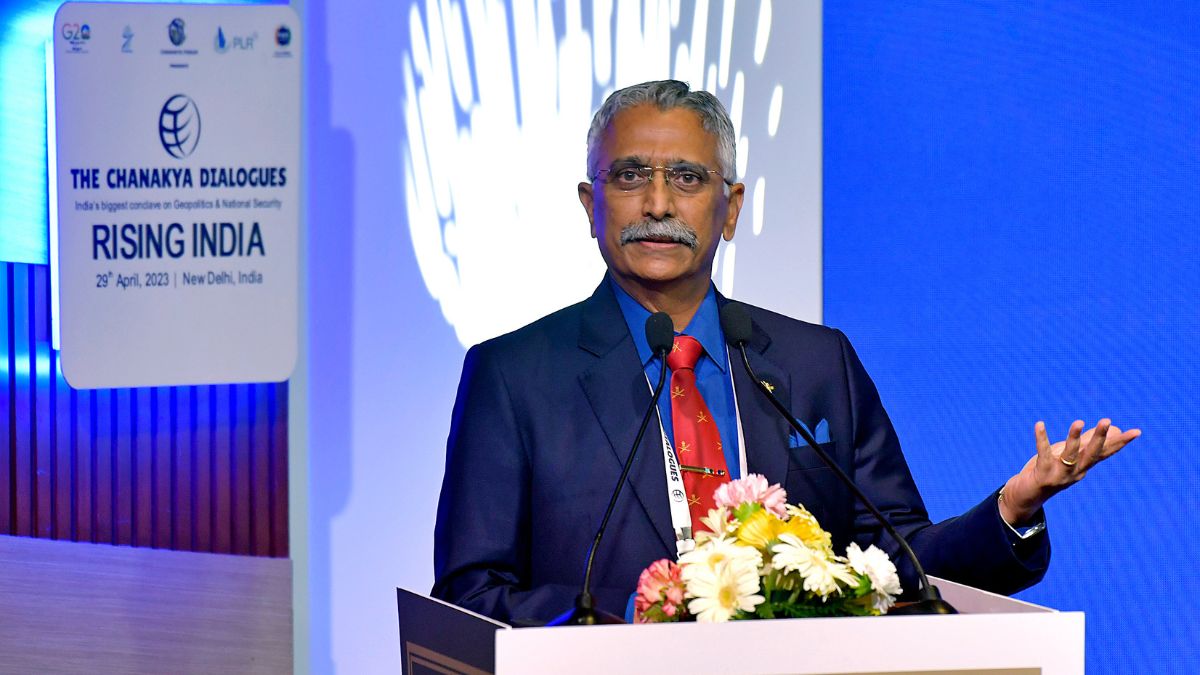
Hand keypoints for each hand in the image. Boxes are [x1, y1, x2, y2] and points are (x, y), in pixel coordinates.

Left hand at [999, 419, 1140, 525]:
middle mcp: (1076, 472)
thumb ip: (1089, 443)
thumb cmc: (1051, 471)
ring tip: (1078, 422)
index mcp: (1085, 466)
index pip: (1106, 453)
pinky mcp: (1043, 473)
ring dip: (1075, 438)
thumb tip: (1111, 428)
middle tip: (1107, 421)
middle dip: (1100, 437)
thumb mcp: (1072, 456)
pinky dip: (1041, 438)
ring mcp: (1060, 474)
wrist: (1028, 496)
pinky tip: (1039, 424)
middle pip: (1092, 454)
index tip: (1137, 431)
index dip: (1121, 442)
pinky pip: (1043, 453)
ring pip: (1071, 455)